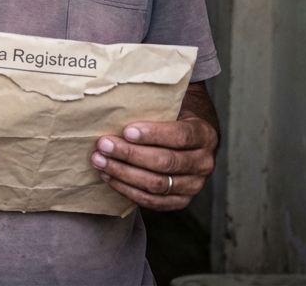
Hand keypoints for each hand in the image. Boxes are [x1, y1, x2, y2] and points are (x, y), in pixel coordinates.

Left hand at [91, 117, 217, 210]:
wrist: (191, 138)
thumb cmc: (174, 118)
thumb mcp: (173, 107)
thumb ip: (155, 108)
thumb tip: (118, 104)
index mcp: (204, 135)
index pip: (180, 136)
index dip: (153, 134)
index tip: (126, 131)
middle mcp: (204, 163)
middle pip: (165, 162)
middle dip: (130, 154)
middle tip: (104, 145)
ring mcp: (194, 185)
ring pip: (157, 184)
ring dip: (124, 173)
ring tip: (100, 161)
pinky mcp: (181, 201)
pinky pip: (152, 201)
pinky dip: (128, 190)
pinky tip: (110, 177)